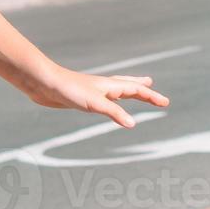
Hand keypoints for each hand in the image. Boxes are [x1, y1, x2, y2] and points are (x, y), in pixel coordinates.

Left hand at [27, 65, 169, 128]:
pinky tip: (105, 103)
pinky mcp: (81, 98)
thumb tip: (133, 124)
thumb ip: (113, 112)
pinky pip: (103, 99)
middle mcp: (102, 87)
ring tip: (134, 90)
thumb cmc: (68, 90)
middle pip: (126, 85)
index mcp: (108, 86)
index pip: (135, 90)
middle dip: (141, 88)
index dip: (150, 96)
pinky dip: (111, 101)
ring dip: (127, 90)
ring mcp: (92, 91)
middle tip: (152, 85)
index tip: (166, 102)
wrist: (43, 83)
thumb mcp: (94, 103)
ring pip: (114, 90)